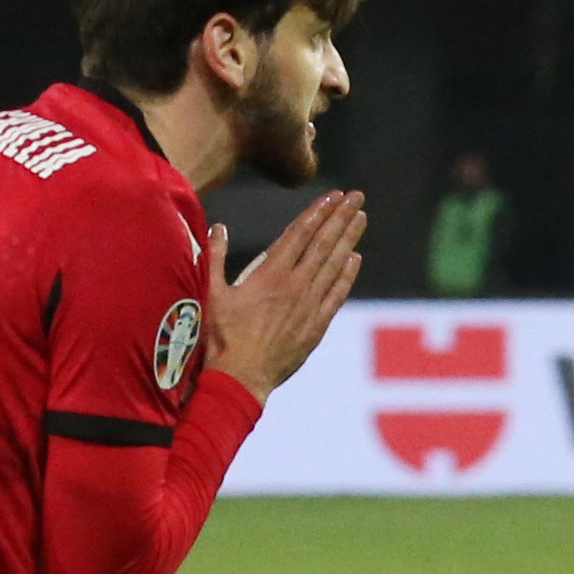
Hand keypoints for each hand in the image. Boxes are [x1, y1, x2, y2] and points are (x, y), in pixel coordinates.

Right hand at [202, 193, 366, 395]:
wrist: (241, 378)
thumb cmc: (220, 338)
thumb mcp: (211, 293)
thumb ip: (215, 256)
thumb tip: (218, 227)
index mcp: (270, 273)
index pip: (300, 233)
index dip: (318, 212)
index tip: (333, 195)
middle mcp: (295, 285)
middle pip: (323, 243)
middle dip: (340, 217)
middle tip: (356, 196)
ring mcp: (309, 306)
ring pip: (335, 265)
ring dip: (349, 239)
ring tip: (361, 218)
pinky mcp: (316, 326)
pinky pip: (337, 295)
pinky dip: (347, 275)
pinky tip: (355, 259)